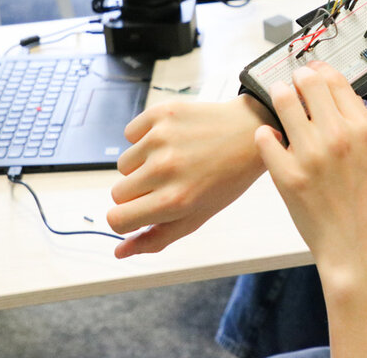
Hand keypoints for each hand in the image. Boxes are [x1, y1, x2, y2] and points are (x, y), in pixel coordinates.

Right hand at [107, 95, 270, 257]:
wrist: (250, 133)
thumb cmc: (225, 179)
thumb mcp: (197, 216)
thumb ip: (156, 238)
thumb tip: (119, 252)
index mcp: (174, 201)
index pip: (116, 219)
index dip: (127, 219)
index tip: (142, 210)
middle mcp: (164, 169)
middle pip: (118, 193)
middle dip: (138, 192)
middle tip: (170, 182)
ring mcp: (161, 138)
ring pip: (123, 164)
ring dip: (143, 164)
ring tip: (176, 159)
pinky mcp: (162, 113)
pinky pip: (130, 133)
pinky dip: (144, 137)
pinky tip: (173, 138)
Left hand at [256, 62, 366, 271]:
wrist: (355, 246)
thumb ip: (362, 124)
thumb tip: (342, 96)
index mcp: (363, 129)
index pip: (334, 80)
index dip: (319, 69)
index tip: (311, 69)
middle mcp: (337, 136)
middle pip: (307, 82)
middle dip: (297, 78)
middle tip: (291, 83)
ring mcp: (309, 155)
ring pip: (283, 102)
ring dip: (278, 97)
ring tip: (277, 101)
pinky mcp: (286, 175)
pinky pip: (265, 137)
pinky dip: (266, 134)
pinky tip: (272, 138)